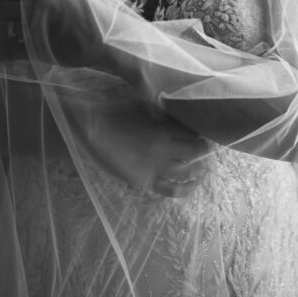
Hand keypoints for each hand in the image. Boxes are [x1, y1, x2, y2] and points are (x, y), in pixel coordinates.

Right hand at [89, 102, 210, 197]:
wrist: (93, 130)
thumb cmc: (115, 113)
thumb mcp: (143, 107)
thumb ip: (162, 113)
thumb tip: (175, 115)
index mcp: (163, 127)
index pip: (191, 132)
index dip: (198, 133)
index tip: (200, 133)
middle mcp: (163, 147)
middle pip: (194, 151)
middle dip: (203, 150)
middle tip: (204, 149)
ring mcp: (155, 166)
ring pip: (186, 171)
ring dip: (198, 170)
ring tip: (201, 169)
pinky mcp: (145, 181)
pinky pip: (171, 189)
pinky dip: (184, 189)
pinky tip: (191, 187)